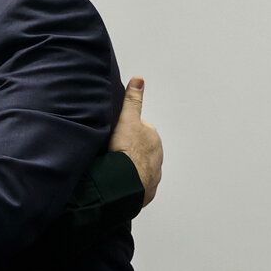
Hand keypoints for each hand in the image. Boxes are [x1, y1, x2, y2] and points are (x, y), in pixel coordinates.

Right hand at [109, 77, 161, 206]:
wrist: (125, 182)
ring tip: (114, 167)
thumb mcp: (127, 118)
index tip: (116, 135)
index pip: (141, 130)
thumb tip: (139, 79)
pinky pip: (138, 185)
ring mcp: (153, 175)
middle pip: (142, 149)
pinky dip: (130, 183)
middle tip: (113, 151)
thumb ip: (133, 100)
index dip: (127, 131)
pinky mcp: (147, 191)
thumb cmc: (126, 150)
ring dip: (130, 167)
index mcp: (153, 138)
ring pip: (140, 168)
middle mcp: (157, 156)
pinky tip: (119, 181)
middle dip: (130, 150)